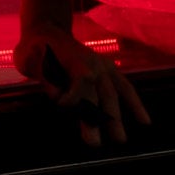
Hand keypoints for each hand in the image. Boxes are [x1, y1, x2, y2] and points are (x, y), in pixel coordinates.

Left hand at [15, 22, 150, 147]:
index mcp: (75, 59)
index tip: (62, 104)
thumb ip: (44, 76)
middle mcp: (94, 64)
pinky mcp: (109, 71)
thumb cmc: (36, 48)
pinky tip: (144, 121)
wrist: (48, 30)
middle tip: (94, 144)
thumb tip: (58, 95)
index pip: (83, 80)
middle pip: (100, 93)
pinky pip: (125, 88)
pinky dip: (135, 104)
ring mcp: (104, 67)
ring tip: (120, 140)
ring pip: (114, 94)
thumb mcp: (30, 58)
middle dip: (98, 119)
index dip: (74, 96)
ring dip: (117, 117)